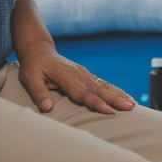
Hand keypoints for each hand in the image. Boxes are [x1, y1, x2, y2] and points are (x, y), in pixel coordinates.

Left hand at [17, 40, 135, 113]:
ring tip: (132, 103)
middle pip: (100, 89)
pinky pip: (103, 83)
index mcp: (67, 76)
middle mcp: (79, 74)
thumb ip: (39, 93)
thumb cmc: (34, 66)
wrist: (40, 50)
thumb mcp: (30, 79)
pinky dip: (115, 90)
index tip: (109, 111)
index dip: (96, 103)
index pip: (84, 92)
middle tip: (129, 107)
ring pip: (104, 86)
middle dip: (116, 99)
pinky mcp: (86, 75)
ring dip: (119, 95)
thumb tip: (47, 108)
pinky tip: (124, 96)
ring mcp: (84, 74)